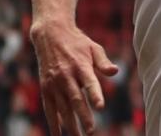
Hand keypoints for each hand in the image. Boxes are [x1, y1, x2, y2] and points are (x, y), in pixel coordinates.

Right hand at [30, 18, 118, 134]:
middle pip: (75, 99)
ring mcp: (54, 83)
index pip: (89, 81)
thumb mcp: (93, 47)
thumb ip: (103, 62)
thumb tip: (115, 72)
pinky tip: (58, 134)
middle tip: (91, 131)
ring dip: (70, 124)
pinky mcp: (45, 88)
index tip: (100, 106)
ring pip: (62, 107)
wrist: (50, 34)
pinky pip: (49, 108)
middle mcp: (66, 75)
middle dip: (83, 116)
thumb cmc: (77, 42)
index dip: (94, 94)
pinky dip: (54, 122)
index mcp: (80, 65)